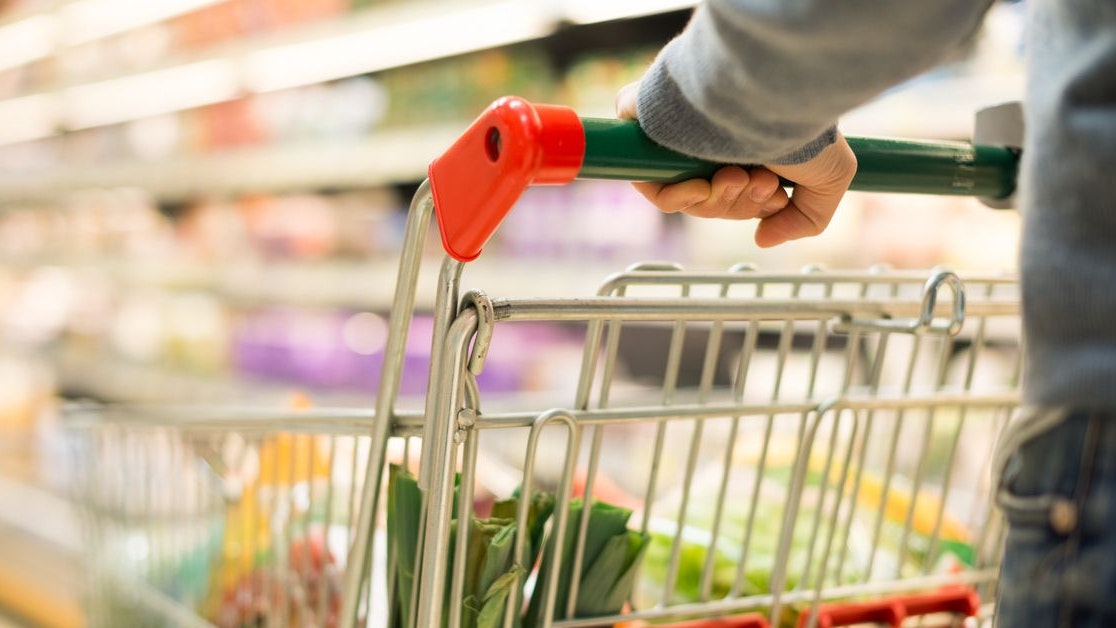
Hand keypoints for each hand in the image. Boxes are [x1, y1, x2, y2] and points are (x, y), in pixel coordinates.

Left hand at [616, 82, 856, 246]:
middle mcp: (713, 136)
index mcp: (748, 142)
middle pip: (712, 200)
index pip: (736, 193)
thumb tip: (762, 238)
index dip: (752, 206)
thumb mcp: (830, 179)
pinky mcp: (647, 126)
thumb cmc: (804, 127)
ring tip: (740, 176)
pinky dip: (677, 197)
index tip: (775, 196)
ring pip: (685, 196)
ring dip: (716, 201)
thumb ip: (805, 219)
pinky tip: (704, 186)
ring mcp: (681, 133)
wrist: (772, 91)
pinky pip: (650, 182)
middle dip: (738, 204)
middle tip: (760, 183)